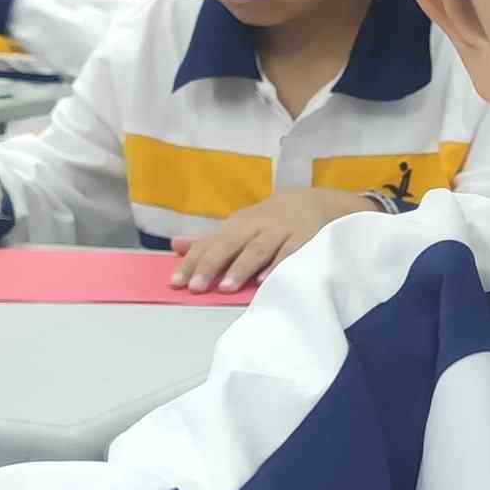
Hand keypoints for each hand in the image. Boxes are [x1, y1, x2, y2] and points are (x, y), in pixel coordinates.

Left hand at [170, 189, 370, 292]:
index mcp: (236, 224)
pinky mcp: (303, 239)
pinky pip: (289, 254)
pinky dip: (277, 266)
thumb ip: (210, 240)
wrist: (314, 202)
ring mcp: (280, 232)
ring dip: (241, 268)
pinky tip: (264, 281)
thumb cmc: (268, 221)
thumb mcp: (239, 226)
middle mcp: (255, 226)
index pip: (209, 243)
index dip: (192, 262)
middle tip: (195, 287)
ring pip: (257, 250)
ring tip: (225, 287)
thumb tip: (175, 246)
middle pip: (229, 245)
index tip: (176, 283)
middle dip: (211, 265)